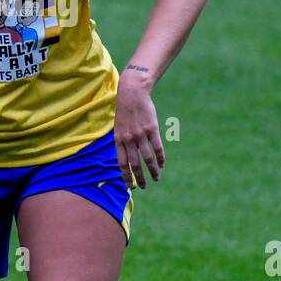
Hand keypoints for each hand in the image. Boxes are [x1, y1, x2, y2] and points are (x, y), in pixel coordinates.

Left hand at [114, 71, 164, 188]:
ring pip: (148, 159)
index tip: (130, 185)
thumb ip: (121, 142)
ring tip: (156, 178)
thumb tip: (124, 158)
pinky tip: (162, 164)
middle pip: (135, 164)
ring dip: (152, 171)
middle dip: (140, 178)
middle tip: (144, 186)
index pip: (122, 163)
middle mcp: (129, 139)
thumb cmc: (125, 111)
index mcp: (119, 140)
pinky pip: (157, 148)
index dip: (126, 176)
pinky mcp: (152, 129)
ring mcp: (141, 135)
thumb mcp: (118, 127)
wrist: (132, 93)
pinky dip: (160, 158)